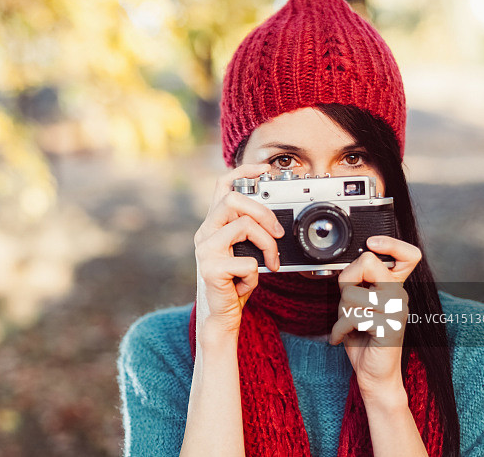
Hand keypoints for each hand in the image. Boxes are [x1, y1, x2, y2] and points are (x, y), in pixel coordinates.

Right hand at [193, 163, 284, 333]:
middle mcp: (204, 232)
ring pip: (244, 226)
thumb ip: (250, 233)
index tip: (264, 168)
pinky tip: (246, 284)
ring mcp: (205, 250)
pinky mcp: (211, 268)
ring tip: (270, 262)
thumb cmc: (234, 284)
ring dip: (267, 244)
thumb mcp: (244, 252)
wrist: (220, 316)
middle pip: (233, 199)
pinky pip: (247, 261)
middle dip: (263, 212)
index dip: (243, 170)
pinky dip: (255, 275)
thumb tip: (275, 221)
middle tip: (278, 232)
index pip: (223, 185)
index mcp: (212, 225)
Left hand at [329, 236, 420, 396]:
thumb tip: (351, 264)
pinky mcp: (389, 328)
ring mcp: (397, 311)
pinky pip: (353, 316)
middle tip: (349, 304)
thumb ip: (357, 283)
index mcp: (394, 287)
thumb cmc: (362, 338)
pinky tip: (344, 336)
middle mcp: (400, 296)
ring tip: (350, 324)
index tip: (372, 242)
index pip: (408, 255)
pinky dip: (339, 329)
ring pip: (352, 292)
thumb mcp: (356, 304)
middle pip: (367, 263)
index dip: (391, 243)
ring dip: (341, 311)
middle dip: (347, 283)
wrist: (373, 374)